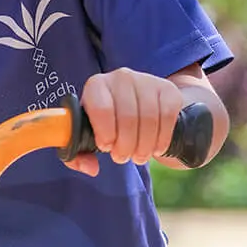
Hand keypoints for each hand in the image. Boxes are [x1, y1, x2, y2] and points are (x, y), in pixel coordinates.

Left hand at [66, 68, 185, 175]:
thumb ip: (79, 156)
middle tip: (122, 158)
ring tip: (138, 156)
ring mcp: (146, 81)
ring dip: (144, 146)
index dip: (105, 133)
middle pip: (127, 117)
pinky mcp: (167, 89)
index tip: (106, 147)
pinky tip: (155, 148)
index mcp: (96, 86)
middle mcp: (121, 78)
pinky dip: (162, 139)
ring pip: (149, 118)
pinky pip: (168, 116)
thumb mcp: (86, 137)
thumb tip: (91, 168)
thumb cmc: (105, 123)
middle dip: (125, 146)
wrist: (136, 104)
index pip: (101, 109)